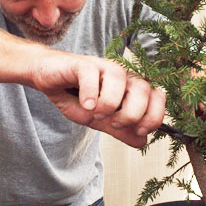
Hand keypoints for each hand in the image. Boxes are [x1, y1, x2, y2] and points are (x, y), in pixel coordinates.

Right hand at [27, 49, 165, 147]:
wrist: (48, 80)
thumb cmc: (75, 96)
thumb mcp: (98, 120)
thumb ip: (120, 130)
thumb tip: (142, 141)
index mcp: (130, 87)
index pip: (157, 96)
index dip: (153, 115)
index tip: (139, 130)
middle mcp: (121, 74)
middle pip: (143, 88)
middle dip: (132, 113)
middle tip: (114, 124)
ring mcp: (102, 65)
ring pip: (119, 79)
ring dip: (110, 103)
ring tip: (96, 113)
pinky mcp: (82, 63)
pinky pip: (92, 74)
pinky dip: (90, 93)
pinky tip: (85, 104)